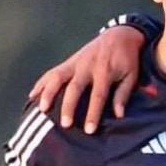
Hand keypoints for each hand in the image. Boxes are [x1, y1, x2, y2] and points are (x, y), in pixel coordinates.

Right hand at [29, 25, 145, 132]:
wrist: (119, 35)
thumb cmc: (127, 59)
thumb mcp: (131, 76)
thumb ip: (123, 94)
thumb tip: (118, 115)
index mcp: (105, 72)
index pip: (97, 95)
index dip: (93, 113)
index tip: (89, 130)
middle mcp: (87, 66)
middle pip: (74, 88)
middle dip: (68, 106)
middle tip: (64, 124)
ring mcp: (75, 62)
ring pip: (57, 77)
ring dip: (48, 93)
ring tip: (42, 109)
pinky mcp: (69, 61)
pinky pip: (52, 72)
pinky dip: (42, 83)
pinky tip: (33, 95)